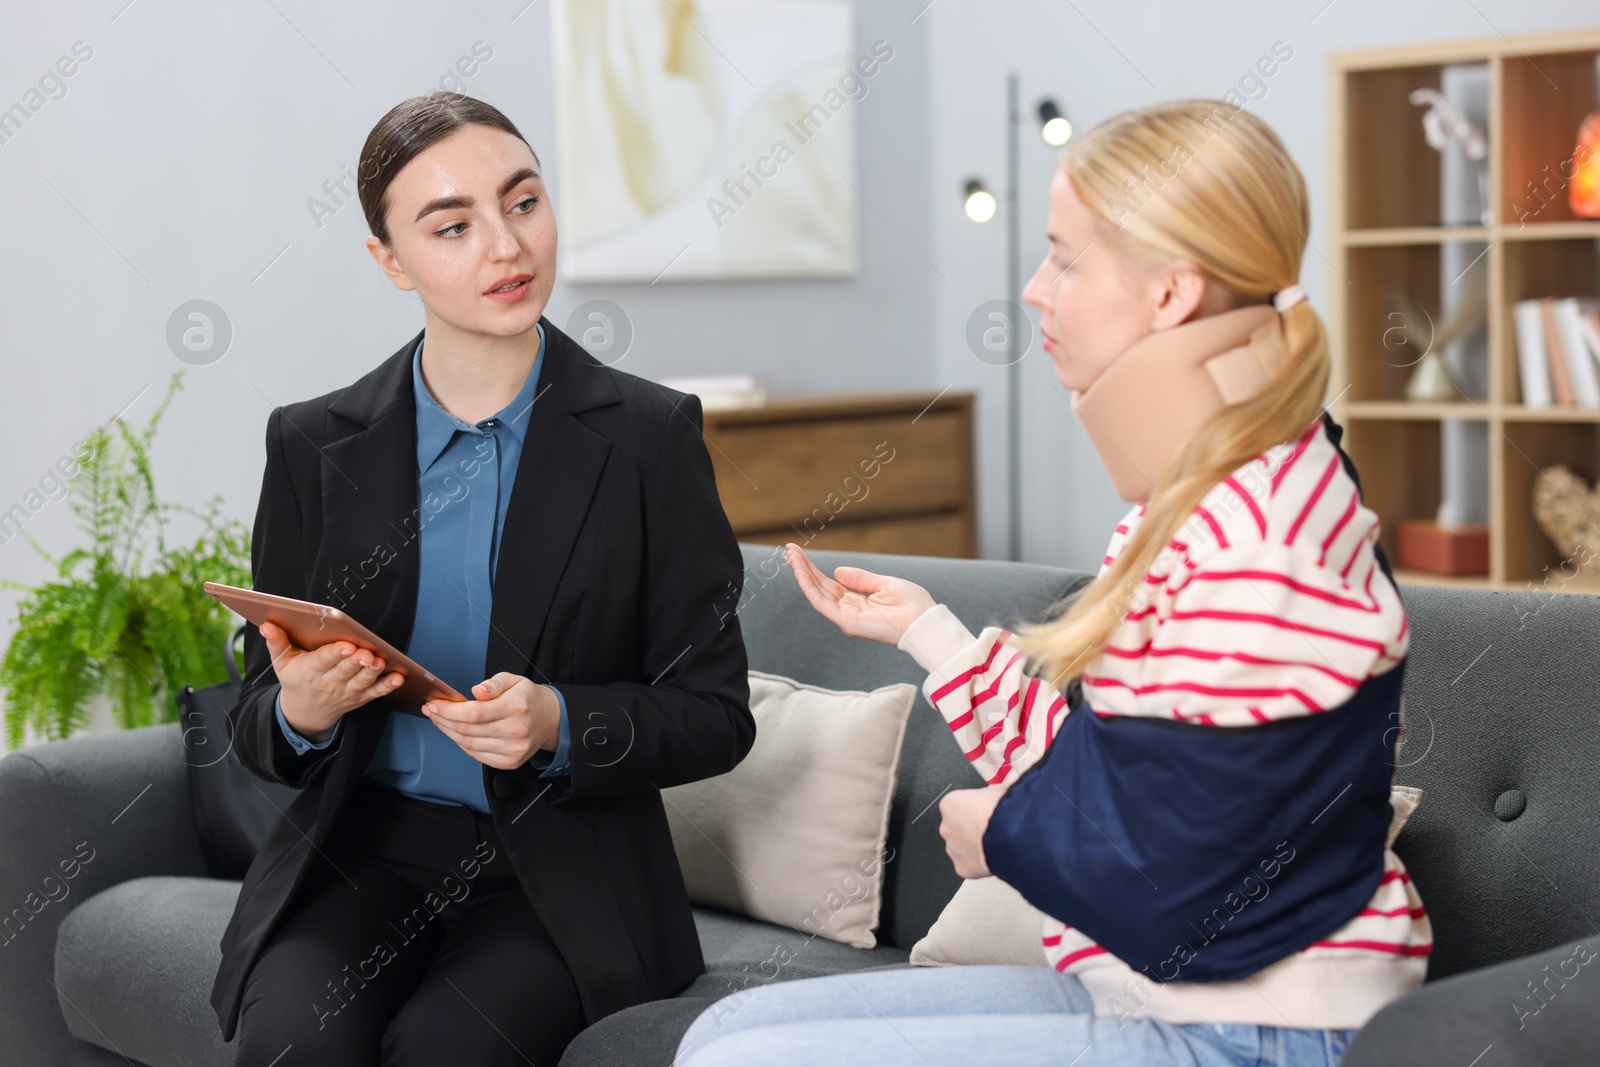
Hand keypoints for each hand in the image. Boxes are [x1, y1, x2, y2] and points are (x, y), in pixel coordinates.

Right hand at [262, 622, 404, 742]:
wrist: (304, 711)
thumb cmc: (295, 679)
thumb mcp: (281, 662)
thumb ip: (276, 642)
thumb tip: (267, 625)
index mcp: (310, 670)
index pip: (323, 660)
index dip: (335, 653)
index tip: (346, 645)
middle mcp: (330, 682)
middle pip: (346, 670)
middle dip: (356, 661)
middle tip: (366, 653)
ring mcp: (346, 691)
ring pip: (362, 681)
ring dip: (372, 672)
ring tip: (379, 661)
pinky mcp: (360, 697)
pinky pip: (376, 693)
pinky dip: (387, 686)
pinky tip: (398, 677)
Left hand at [422, 673, 559, 770]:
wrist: (550, 720)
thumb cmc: (528, 698)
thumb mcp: (514, 680)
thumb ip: (494, 683)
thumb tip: (477, 691)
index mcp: (517, 706)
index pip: (474, 713)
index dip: (449, 710)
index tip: (434, 704)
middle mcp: (516, 730)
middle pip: (468, 730)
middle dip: (443, 720)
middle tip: (431, 711)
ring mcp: (514, 750)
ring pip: (469, 744)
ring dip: (449, 733)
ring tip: (439, 721)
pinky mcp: (511, 762)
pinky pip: (477, 755)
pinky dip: (463, 745)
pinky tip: (456, 734)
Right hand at [784, 542, 936, 645]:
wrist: (924, 621)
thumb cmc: (912, 605)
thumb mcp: (884, 584)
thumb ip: (860, 578)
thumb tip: (837, 571)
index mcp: (856, 602)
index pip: (829, 584)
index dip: (814, 568)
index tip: (800, 551)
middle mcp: (847, 611)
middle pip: (818, 587)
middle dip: (802, 568)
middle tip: (788, 550)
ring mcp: (845, 617)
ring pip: (816, 593)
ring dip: (802, 574)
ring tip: (790, 556)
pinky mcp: (846, 622)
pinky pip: (822, 603)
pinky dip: (809, 587)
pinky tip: (800, 572)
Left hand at [938, 784, 1009, 877]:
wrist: (1012, 835)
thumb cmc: (1004, 811)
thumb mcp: (998, 790)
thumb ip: (989, 794)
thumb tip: (995, 795)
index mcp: (951, 804)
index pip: (958, 806)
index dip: (974, 809)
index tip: (985, 812)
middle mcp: (947, 826)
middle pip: (958, 828)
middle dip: (972, 830)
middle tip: (992, 829)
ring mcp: (952, 848)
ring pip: (962, 848)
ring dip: (975, 847)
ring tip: (996, 844)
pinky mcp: (961, 867)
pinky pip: (969, 865)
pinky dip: (980, 863)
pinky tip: (994, 856)